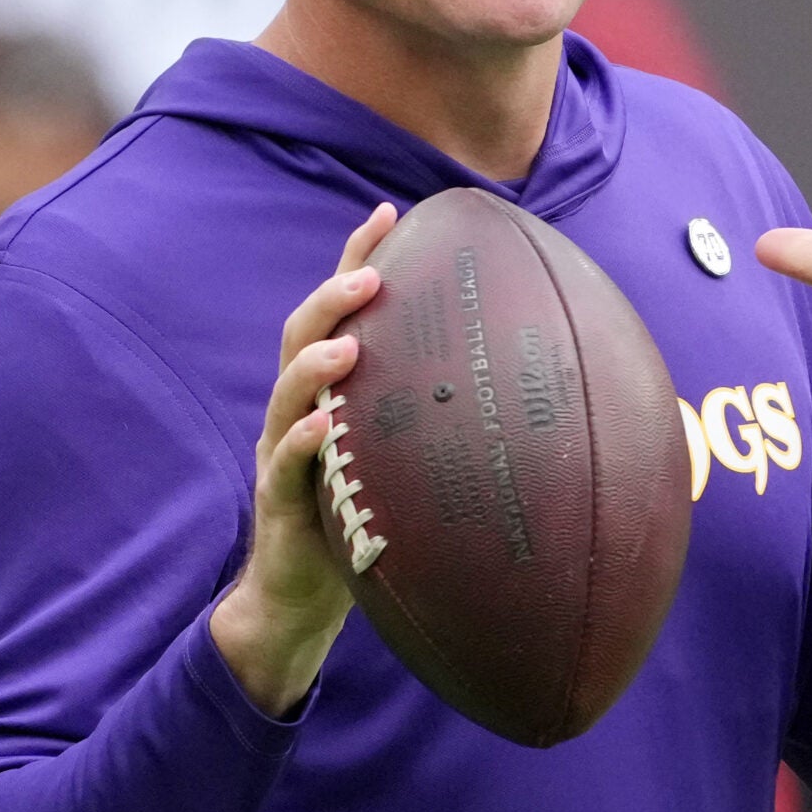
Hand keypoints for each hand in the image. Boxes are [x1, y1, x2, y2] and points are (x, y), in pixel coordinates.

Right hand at [211, 202, 396, 715]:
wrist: (301, 599)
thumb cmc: (363, 522)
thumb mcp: (404, 461)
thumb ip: (437, 421)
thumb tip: (530, 389)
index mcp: (328, 392)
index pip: (338, 312)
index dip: (356, 258)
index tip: (391, 212)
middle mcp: (298, 412)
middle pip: (302, 335)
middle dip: (332, 295)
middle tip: (372, 270)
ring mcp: (282, 455)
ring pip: (286, 392)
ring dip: (314, 361)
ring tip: (348, 341)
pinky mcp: (281, 503)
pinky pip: (285, 466)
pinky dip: (301, 441)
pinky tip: (321, 425)